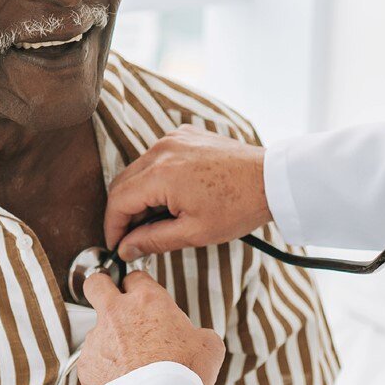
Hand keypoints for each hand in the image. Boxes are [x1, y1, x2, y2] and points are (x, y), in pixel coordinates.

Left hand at [77, 269, 225, 384]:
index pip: (135, 276)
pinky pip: (93, 358)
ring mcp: (97, 338)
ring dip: (108, 338)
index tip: (142, 295)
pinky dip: (104, 366)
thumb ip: (198, 333)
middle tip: (111, 298)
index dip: (139, 285)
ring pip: (96, 328)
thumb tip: (196, 338)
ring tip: (129, 362)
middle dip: (101, 286)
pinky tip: (121, 380)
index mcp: (148, 301)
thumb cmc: (183, 373)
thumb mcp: (208, 346)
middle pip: (96, 283)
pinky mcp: (86, 364)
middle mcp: (117, 313)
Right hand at [103, 125, 269, 259]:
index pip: (118, 201)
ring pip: (139, 170)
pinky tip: (173, 197)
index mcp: (161, 173)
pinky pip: (158, 157)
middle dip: (124, 212)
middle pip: (123, 183)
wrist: (272, 179)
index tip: (118, 246)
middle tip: (136, 238)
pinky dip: (157, 177)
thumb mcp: (194, 232)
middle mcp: (162, 149)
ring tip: (159, 220)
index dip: (113, 227)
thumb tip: (126, 248)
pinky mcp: (186, 135)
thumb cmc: (239, 205)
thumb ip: (153, 240)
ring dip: (141, 195)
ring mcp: (174, 138)